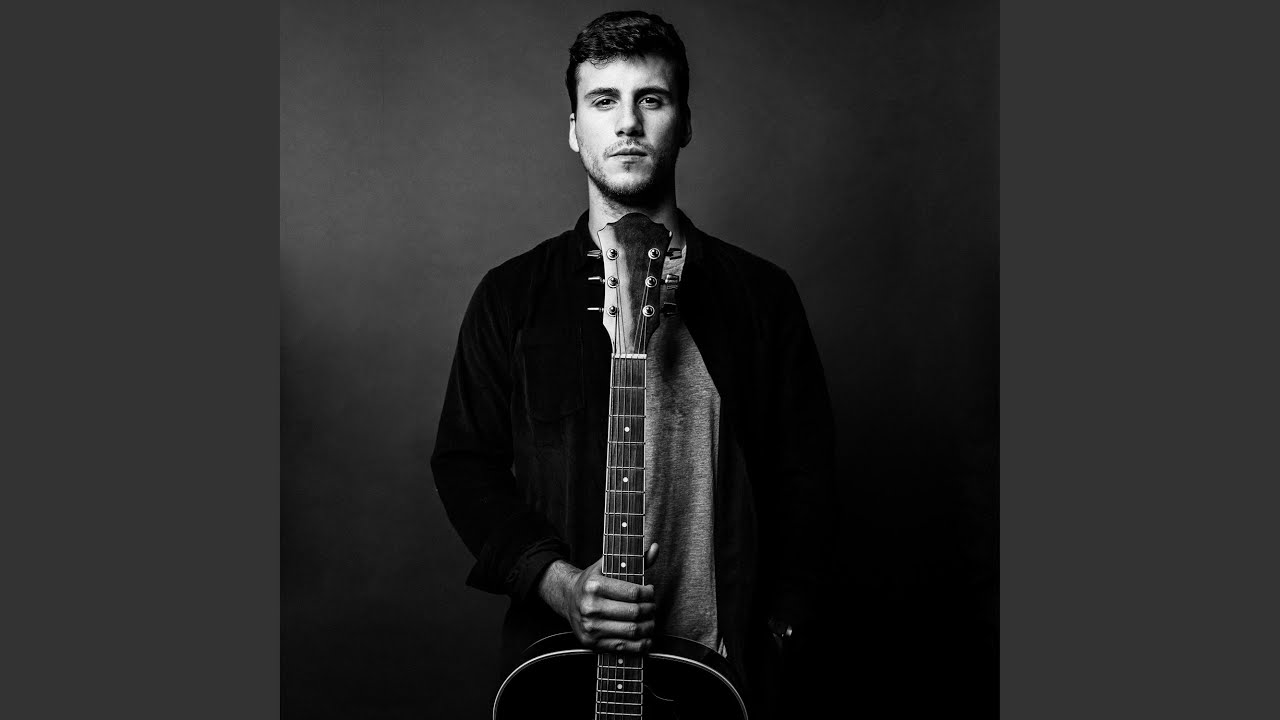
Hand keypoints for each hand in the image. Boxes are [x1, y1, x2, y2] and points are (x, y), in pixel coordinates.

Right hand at [538, 543, 659, 652]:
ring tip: (650, 620)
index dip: (649, 593)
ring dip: (648, 627)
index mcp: (594, 586)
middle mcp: (590, 608)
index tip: (651, 592)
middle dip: (650, 609)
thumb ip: (634, 559)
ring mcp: (590, 628)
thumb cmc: (593, 581)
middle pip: (634, 612)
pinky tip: (646, 637)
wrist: (568, 599)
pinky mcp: (592, 643)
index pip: (633, 593)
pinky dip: (640, 645)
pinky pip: (623, 647)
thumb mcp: (608, 565)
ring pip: (631, 631)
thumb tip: (655, 548)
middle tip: (652, 606)